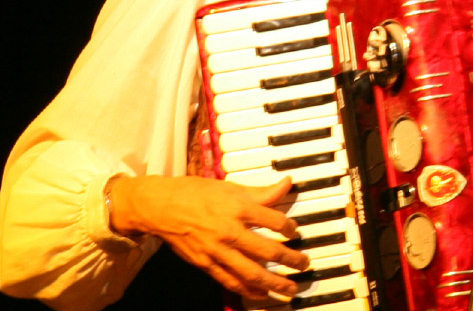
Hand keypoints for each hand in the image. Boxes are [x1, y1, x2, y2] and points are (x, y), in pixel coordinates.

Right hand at [109, 174, 308, 299]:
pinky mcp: (206, 265)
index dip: (289, 227)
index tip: (295, 232)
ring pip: (252, 272)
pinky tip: (261, 295)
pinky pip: (231, 281)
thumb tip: (287, 183)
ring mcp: (217, 250)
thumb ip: (260, 191)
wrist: (162, 206)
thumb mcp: (230, 186)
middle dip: (290, 260)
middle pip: (267, 251)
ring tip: (290, 289)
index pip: (274, 220)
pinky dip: (248, 291)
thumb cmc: (196, 192)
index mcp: (237, 206)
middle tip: (304, 264)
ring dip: (274, 284)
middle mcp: (230, 230)